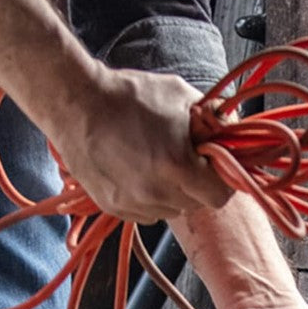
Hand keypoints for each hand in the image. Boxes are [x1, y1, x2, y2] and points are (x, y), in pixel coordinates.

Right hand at [49, 68, 231, 223]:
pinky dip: (150, 197)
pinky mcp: (114, 207)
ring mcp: (133, 204)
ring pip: (172, 210)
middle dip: (198, 183)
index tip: (216, 165)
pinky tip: (139, 170)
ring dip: (174, 192)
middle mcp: (156, 193)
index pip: (220, 196)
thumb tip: (231, 131)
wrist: (75, 103)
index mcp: (177, 166)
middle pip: (197, 205)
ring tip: (158, 162)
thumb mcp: (180, 96)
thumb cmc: (127, 96)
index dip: (223, 180)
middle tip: (186, 158)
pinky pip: (147, 212)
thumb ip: (213, 118)